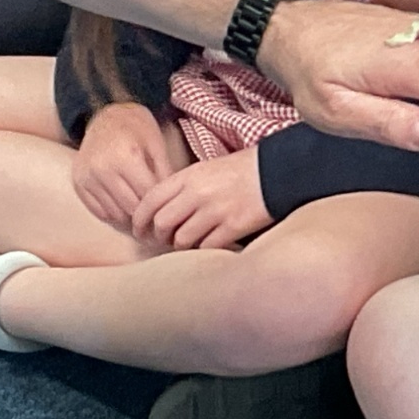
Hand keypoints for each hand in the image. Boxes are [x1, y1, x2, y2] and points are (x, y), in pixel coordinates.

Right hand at [72, 102, 174, 227]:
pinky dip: (114, 212)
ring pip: (115, 214)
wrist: (106, 116)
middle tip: (156, 210)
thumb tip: (172, 200)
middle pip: (131, 207)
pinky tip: (124, 204)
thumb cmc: (137, 128)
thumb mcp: (157, 144)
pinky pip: (99, 212)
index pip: (147, 195)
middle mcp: (103, 169)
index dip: (161, 204)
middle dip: (146, 212)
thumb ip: (165, 172)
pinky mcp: (78, 184)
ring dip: (130, 215)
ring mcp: (87, 177)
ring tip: (142, 207)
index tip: (168, 207)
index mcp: (126, 157)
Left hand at [132, 148, 272, 249]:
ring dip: (182, 245)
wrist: (278, 170)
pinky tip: (210, 244)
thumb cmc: (243, 170)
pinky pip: (206, 247)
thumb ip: (183, 187)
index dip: (139, 220)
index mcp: (189, 176)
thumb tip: (161, 212)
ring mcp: (216, 211)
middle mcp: (198, 193)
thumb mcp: (207, 169)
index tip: (140, 230)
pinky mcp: (234, 226)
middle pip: (162, 224)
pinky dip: (205, 250)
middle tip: (165, 240)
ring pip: (182, 240)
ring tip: (189, 243)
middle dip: (160, 236)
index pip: (150, 201)